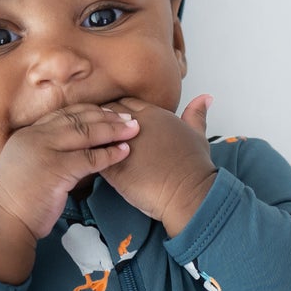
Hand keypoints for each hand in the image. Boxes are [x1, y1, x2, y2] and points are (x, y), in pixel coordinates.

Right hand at [0, 103, 141, 251]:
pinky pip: (89, 157)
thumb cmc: (19, 203)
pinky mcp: (55, 169)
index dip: (89, 111)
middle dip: (105, 116)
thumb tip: (78, 150)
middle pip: (77, 118)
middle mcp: (35, 137)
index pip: (64, 114)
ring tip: (132, 129)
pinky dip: (109, 154)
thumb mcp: (30, 167)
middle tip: (128, 117)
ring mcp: (44, 151)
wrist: (5, 223)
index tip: (109, 112)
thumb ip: (49, 153)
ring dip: (112, 130)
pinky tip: (124, 152)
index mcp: (28, 134)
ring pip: (85, 133)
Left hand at [98, 93, 216, 235]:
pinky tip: (84, 163)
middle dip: (98, 121)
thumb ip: (197, 114)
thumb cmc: (195, 168)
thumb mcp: (198, 134)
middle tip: (91, 132)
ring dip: (90, 139)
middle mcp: (135, 126)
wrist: (189, 192)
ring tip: (85, 147)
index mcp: (154, 115)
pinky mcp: (115, 168)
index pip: (124, 104)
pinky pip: (92, 158)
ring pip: (96, 135)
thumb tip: (205, 97)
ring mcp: (123, 146)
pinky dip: (87, 158)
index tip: (110, 120)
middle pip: (106, 115)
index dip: (116, 111)